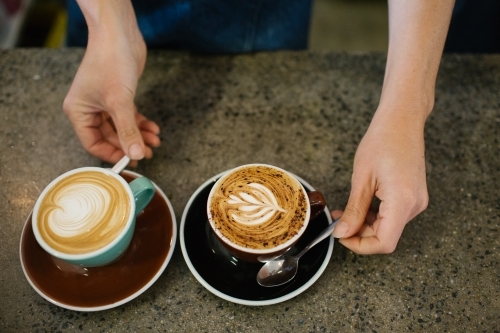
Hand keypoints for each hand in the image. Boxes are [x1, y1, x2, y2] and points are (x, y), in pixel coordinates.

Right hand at [63, 0, 159, 164]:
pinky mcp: (119, 96)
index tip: (130, 160)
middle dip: (130, 144)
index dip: (112, 154)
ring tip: (155, 142)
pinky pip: (129, 116)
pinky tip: (154, 128)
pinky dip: (141, 123)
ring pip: (122, 127)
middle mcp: (89, 109)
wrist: (120, 35)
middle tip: (148, 152)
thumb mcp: (120, 102)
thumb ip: (128, 130)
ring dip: (139, 135)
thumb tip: (135, 154)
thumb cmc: (110, 62)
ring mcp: (104, 102)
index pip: (93, 144)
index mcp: (79, 112)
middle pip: (110, 137)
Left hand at [331, 109, 428, 253]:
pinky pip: (394, 216)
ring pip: (389, 227)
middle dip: (359, 233)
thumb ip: (354, 210)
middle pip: (386, 236)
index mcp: (402, 202)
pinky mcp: (414, 196)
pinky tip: (362, 205)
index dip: (360, 246)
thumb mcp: (361, 178)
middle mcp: (414, 205)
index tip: (341, 236)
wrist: (402, 120)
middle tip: (339, 220)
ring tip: (347, 211)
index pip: (384, 243)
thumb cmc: (382, 141)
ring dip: (366, 224)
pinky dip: (376, 215)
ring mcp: (417, 201)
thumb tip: (342, 233)